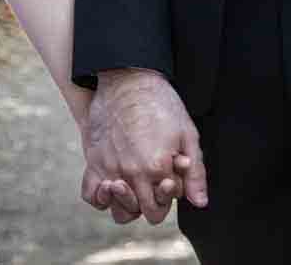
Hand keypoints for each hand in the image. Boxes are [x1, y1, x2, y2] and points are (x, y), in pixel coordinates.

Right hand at [80, 67, 208, 224]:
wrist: (128, 79)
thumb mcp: (187, 134)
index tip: (169, 178)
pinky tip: (112, 187)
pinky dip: (100, 197)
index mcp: (157, 168)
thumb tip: (199, 202)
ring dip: (127, 205)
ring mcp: (110, 168)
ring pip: (118, 210)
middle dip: (153, 203)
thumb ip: (195, 172)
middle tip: (154, 183)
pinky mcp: (93, 160)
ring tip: (135, 187)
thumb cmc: (161, 104)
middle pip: (144, 212)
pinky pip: (91, 195)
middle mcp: (132, 173)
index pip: (163, 206)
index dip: (169, 195)